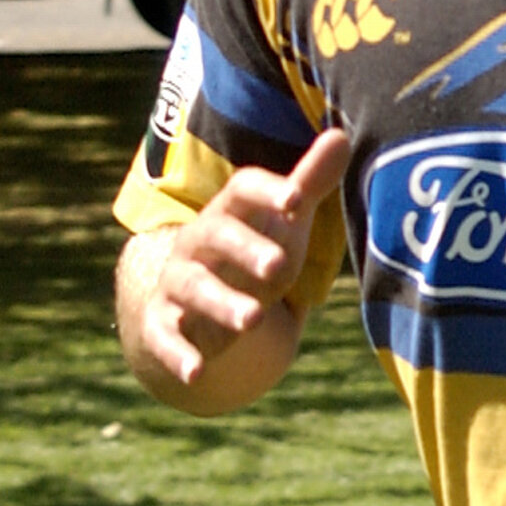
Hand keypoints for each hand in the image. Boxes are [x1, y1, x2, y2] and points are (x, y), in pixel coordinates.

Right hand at [133, 131, 348, 393]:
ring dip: (221, 304)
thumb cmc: (249, 255)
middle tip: (279, 266)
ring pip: (194, 289)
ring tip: (253, 320)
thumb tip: (341, 134)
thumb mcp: (281, 225)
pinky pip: (166, 338)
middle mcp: (197, 244)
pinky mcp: (163, 325)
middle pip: (216, 238)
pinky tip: (196, 371)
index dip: (268, 192)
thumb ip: (308, 184)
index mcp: (229, 213)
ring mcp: (177, 285)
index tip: (296, 199)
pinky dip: (179, 355)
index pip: (243, 190)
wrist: (190, 304)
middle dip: (246, 251)